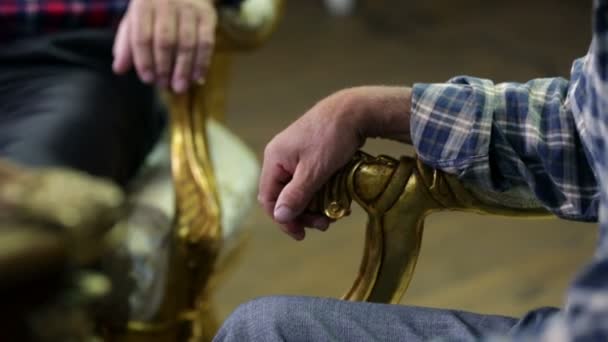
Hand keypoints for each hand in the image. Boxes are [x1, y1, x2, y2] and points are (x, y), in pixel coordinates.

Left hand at [112, 0, 216, 92]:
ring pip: (187, 43)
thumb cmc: (154, 10)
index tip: (148, 80)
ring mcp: (189, 8)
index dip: (144, 60)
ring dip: (184, 69)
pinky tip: (198, 78)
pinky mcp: (207, 15)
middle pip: (165, 41)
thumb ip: (126, 44)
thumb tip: (119, 69)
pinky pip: (206, 42)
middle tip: (165, 86)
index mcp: (143, 4)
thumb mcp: (136, 20)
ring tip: (180, 87)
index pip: (142, 36)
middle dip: (164, 67)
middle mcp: (166, 3)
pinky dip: (202, 62)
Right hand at [259, 86, 411, 239]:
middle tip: (323, 225)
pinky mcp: (309, 155)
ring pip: (297, 190)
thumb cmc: (332, 138)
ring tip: (331, 215)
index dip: (282, 219)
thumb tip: (280, 216)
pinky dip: (319, 193)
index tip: (301, 234)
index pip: (268, 198)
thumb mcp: (314, 171)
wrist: (354, 110)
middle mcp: (280, 157)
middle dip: (301, 214)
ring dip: (312, 206)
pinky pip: (308, 180)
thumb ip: (296, 195)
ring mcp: (295, 155)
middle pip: (282, 196)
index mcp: (274, 159)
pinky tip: (334, 199)